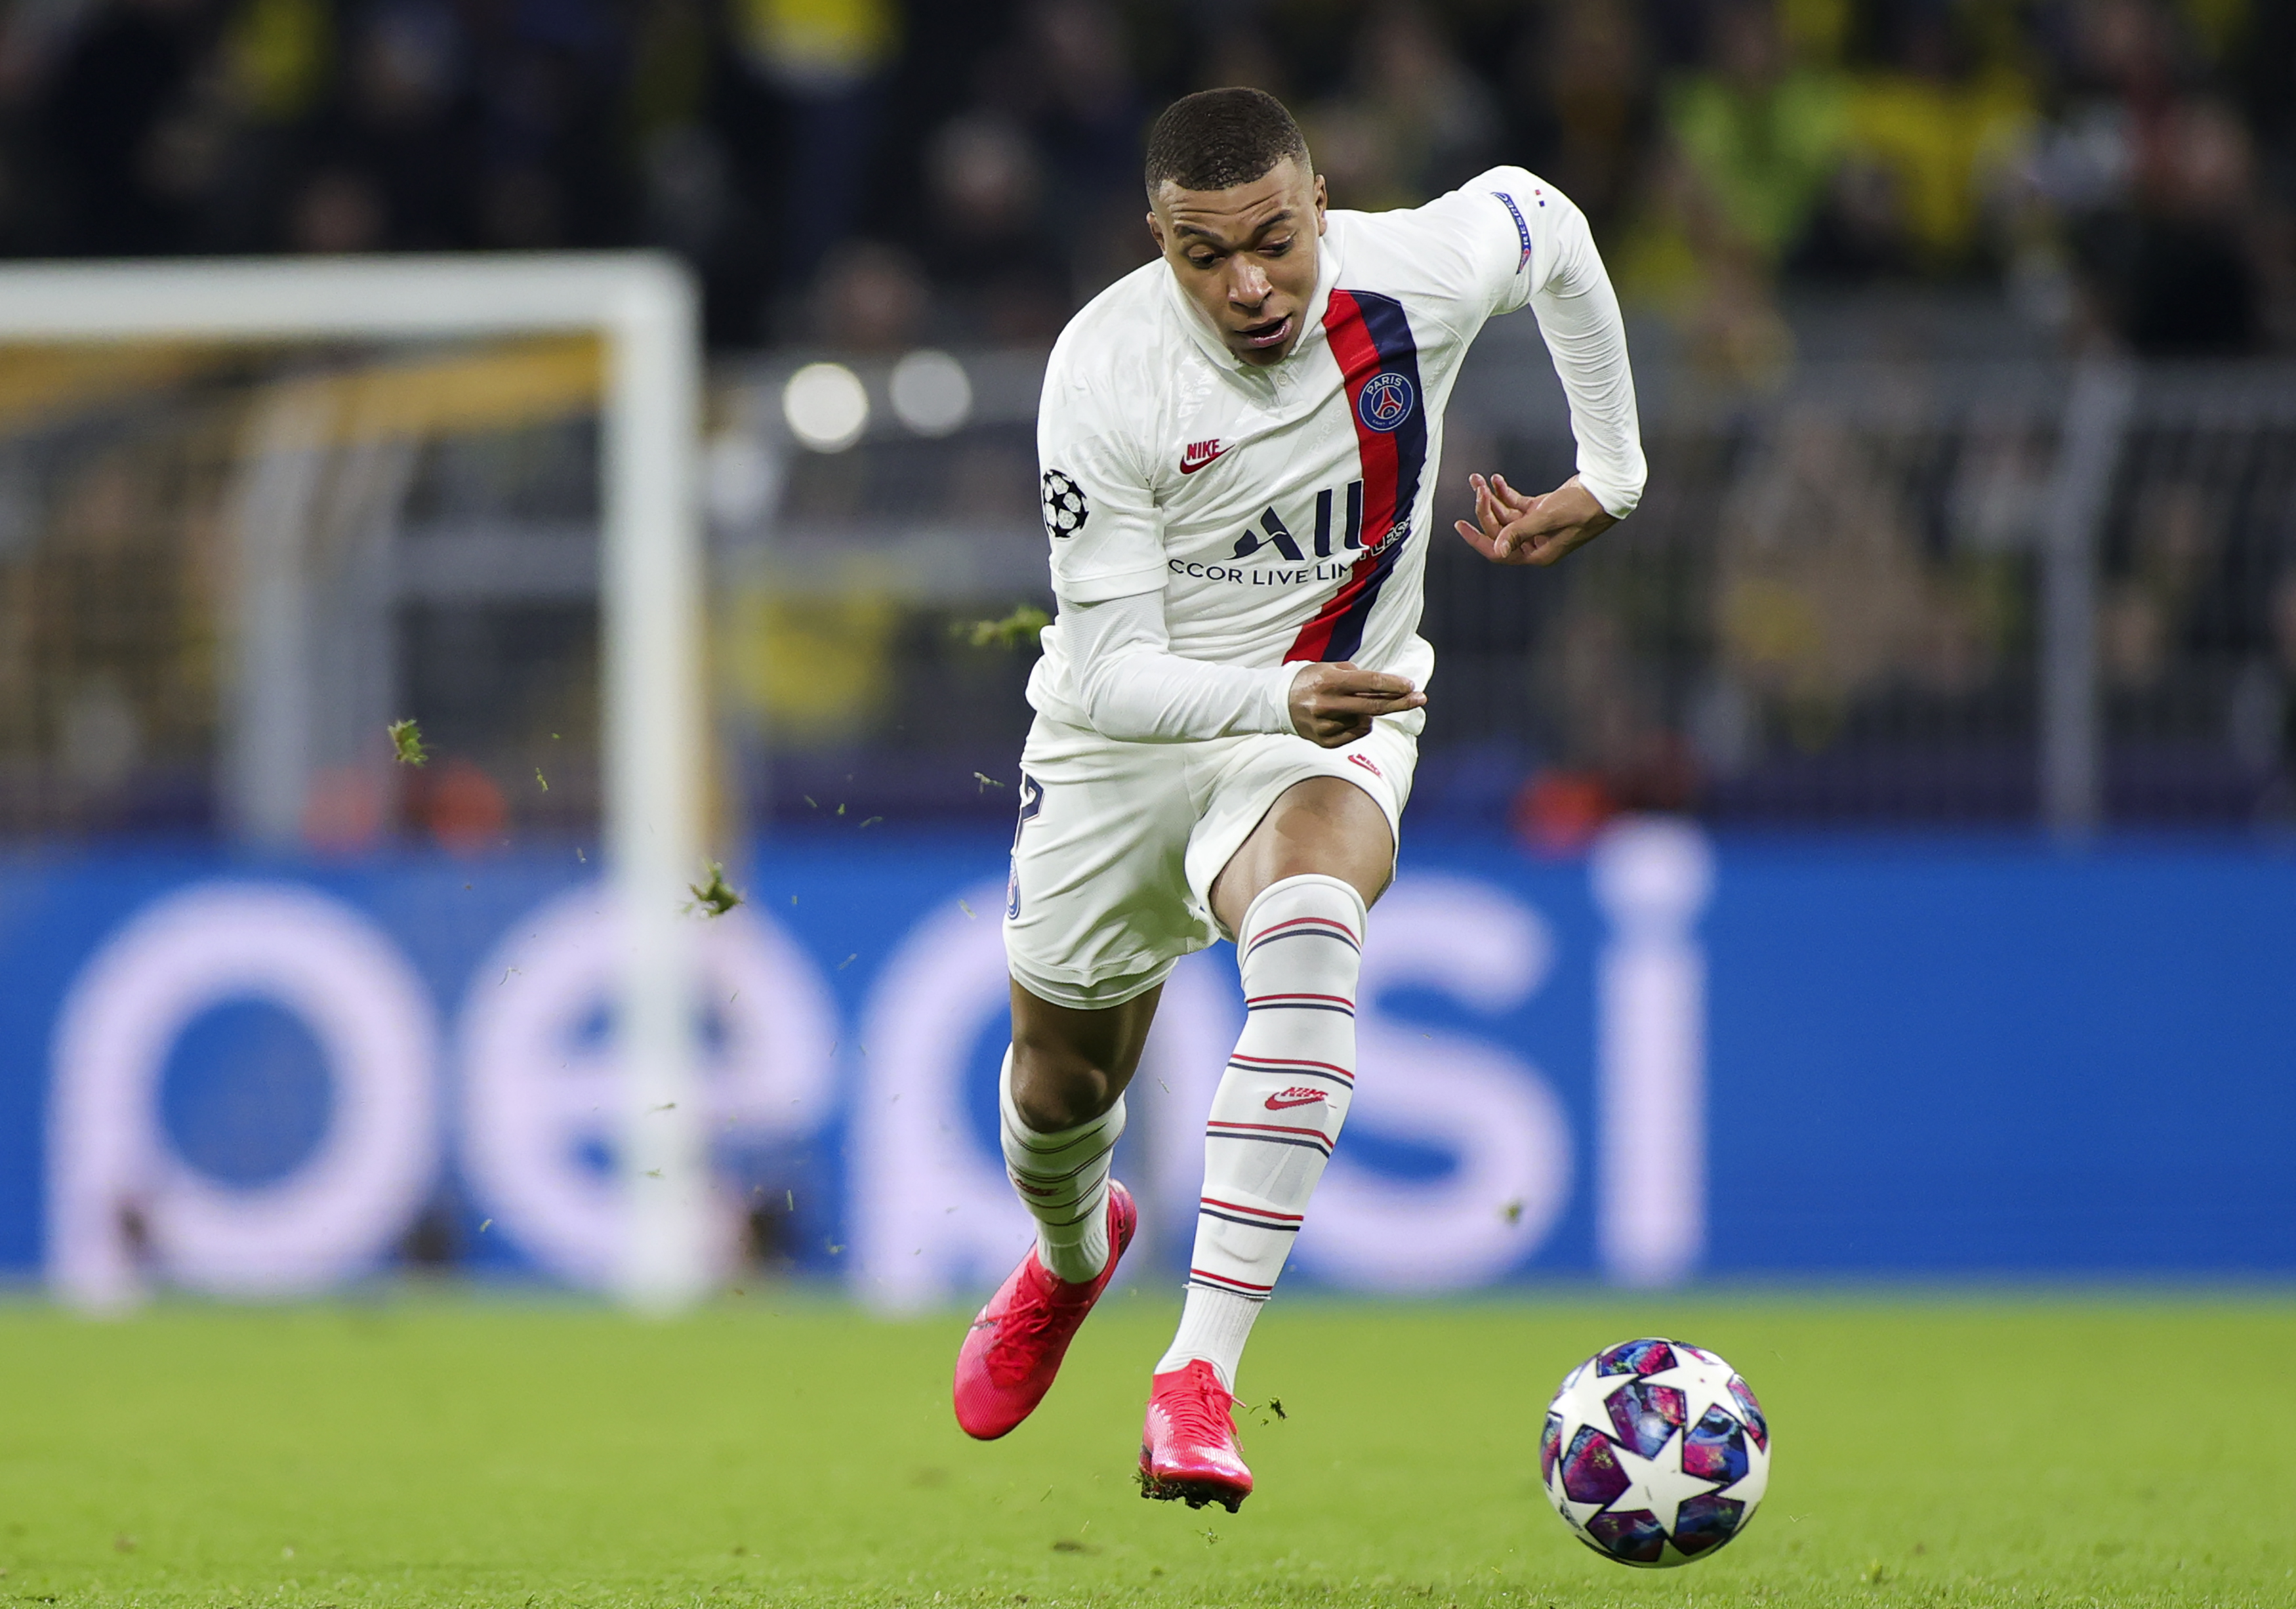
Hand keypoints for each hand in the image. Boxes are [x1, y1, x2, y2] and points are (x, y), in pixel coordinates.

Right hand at [1287, 662, 1425, 747]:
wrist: (1278, 703)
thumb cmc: (1311, 680)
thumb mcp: (1331, 668)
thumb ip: (1358, 676)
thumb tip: (1388, 689)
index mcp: (1329, 681)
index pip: (1368, 683)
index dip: (1392, 684)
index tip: (1411, 685)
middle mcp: (1326, 704)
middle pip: (1373, 706)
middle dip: (1400, 702)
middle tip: (1421, 698)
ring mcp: (1325, 725)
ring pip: (1366, 721)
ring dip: (1367, 713)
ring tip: (1349, 705)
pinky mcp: (1324, 741)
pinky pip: (1356, 734)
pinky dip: (1357, 725)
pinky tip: (1344, 717)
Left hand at [1453, 473, 1615, 565]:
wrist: (1605, 489)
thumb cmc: (1580, 506)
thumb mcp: (1547, 518)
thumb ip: (1519, 532)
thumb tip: (1497, 550)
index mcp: (1536, 553)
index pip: (1498, 552)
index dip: (1477, 539)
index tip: (1459, 524)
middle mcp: (1535, 543)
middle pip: (1500, 530)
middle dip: (1485, 508)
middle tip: (1477, 486)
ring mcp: (1538, 527)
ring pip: (1506, 515)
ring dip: (1493, 497)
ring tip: (1481, 479)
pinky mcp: (1542, 511)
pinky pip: (1516, 505)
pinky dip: (1506, 493)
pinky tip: (1497, 479)